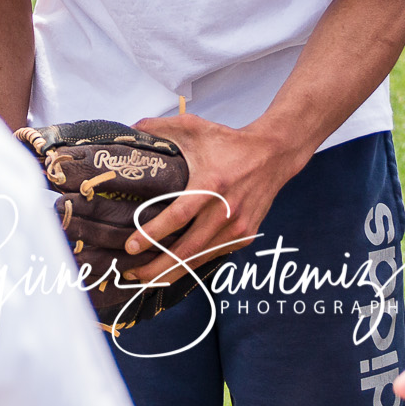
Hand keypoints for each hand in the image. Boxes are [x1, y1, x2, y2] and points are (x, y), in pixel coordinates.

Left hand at [121, 114, 307, 283]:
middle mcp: (226, 210)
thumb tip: (130, 129)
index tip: (130, 247)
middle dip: (156, 267)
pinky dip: (192, 264)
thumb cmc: (230, 142)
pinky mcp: (245, 236)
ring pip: (200, 259)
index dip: (152, 234)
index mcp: (212, 184)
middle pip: (187, 250)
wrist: (274, 154)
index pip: (178, 216)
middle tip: (131, 274)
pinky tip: (172, 267)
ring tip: (146, 278)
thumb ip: (160, 128)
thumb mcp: (195, 127)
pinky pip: (213, 255)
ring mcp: (238, 227)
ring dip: (171, 272)